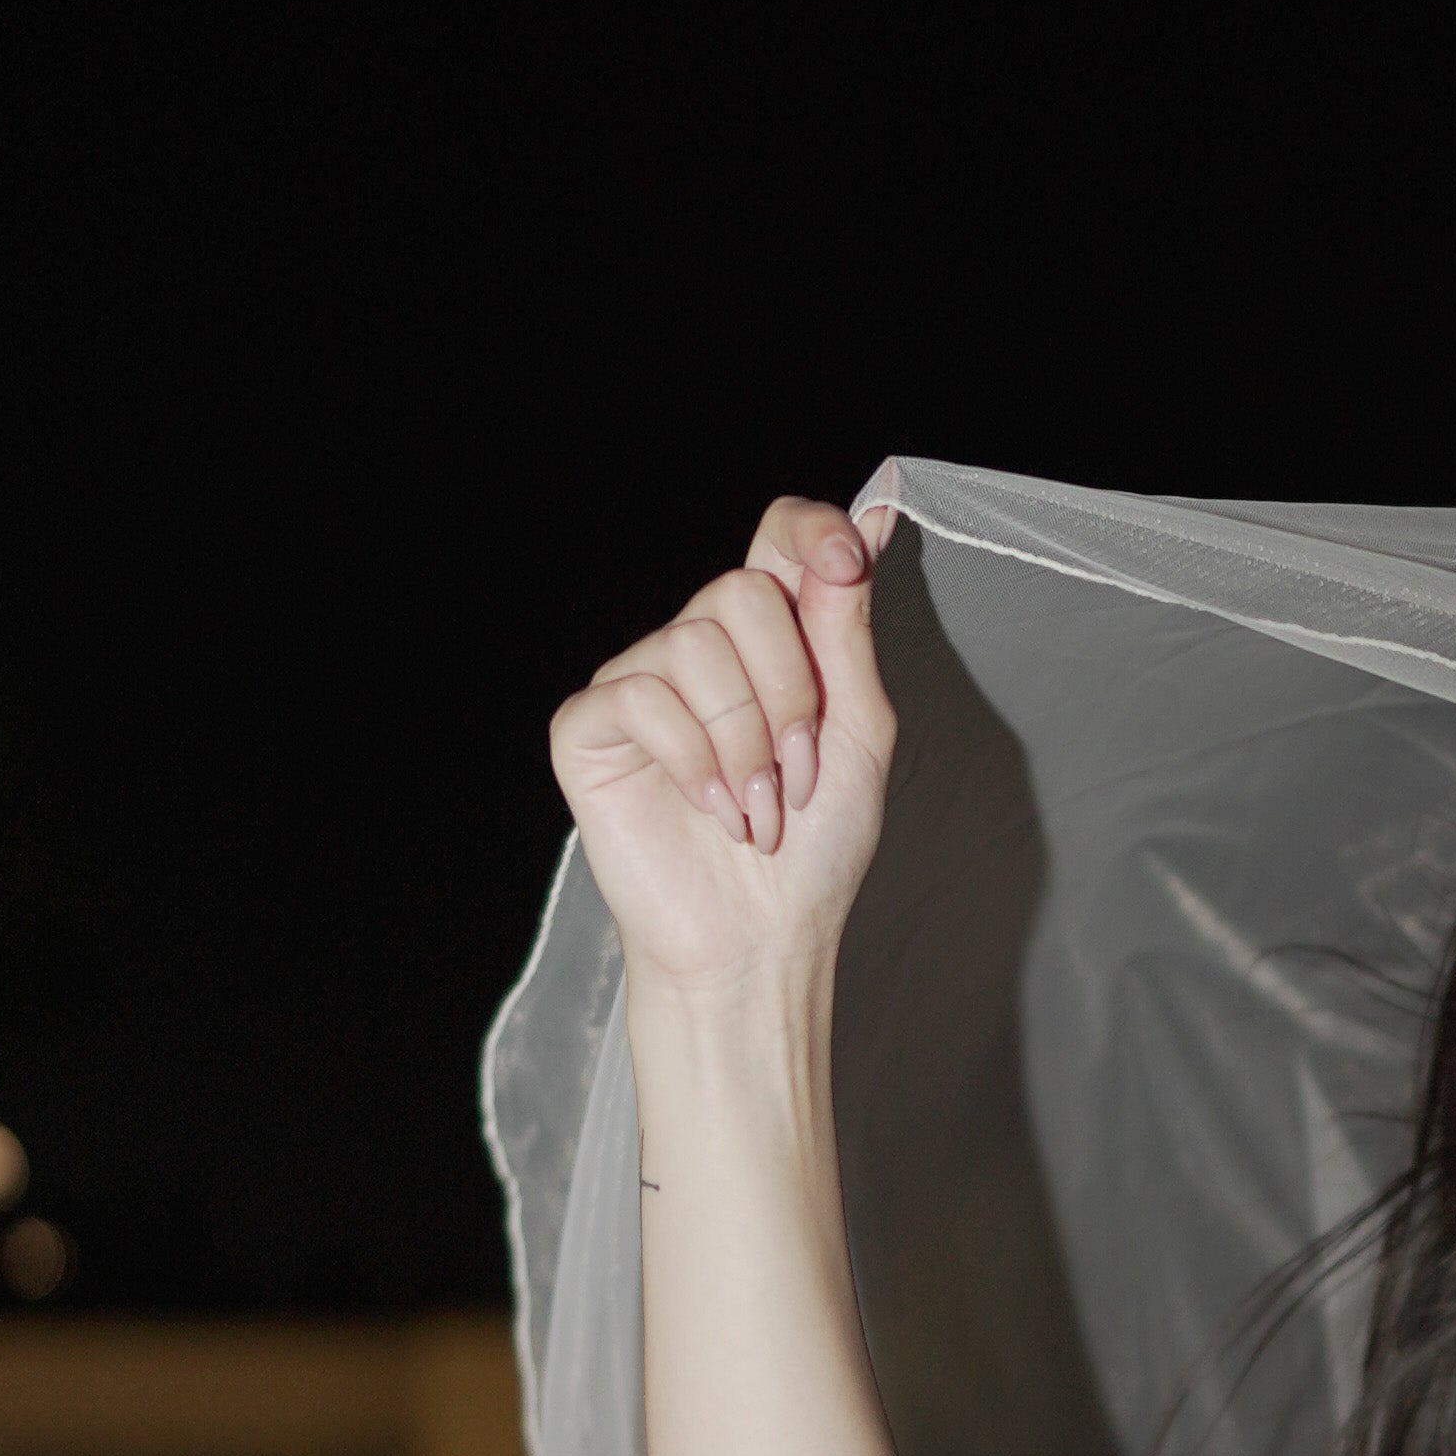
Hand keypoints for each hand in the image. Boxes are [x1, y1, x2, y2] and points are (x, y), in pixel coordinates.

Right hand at [549, 498, 898, 995]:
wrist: (761, 936)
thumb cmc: (814, 848)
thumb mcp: (858, 728)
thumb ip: (847, 627)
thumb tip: (866, 518)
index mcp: (768, 640)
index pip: (776, 535)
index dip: (809, 533)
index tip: (845, 563)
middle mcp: (697, 647)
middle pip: (741, 592)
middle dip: (791, 693)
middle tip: (798, 774)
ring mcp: (638, 682)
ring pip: (694, 645)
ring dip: (747, 743)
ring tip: (758, 809)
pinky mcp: (589, 726)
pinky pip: (641, 696)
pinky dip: (693, 760)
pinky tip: (712, 811)